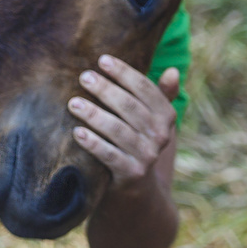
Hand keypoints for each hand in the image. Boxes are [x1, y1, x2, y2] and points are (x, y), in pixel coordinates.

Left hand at [68, 55, 179, 191]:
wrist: (138, 188)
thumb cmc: (139, 142)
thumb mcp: (153, 119)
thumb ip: (161, 95)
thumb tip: (173, 71)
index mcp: (167, 116)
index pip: (145, 89)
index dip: (124, 73)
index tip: (102, 59)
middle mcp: (160, 135)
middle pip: (130, 107)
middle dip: (106, 90)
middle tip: (84, 77)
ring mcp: (147, 156)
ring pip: (118, 130)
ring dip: (94, 114)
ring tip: (73, 102)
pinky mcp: (131, 174)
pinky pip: (109, 155)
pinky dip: (93, 143)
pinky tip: (77, 131)